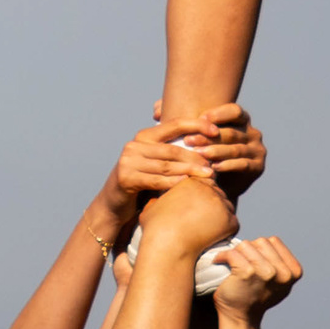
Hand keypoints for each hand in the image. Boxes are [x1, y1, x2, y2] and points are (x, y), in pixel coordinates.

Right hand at [107, 116, 223, 210]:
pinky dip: (172, 182)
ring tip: (208, 175)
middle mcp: (134, 145)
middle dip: (196, 156)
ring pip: (166, 165)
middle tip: (213, 164)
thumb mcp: (156, 163)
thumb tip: (207, 145)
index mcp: (144, 136)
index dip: (196, 125)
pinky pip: (155, 180)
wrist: (114, 204)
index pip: (174, 124)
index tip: (215, 131)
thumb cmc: (142, 183)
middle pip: (172, 148)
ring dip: (189, 170)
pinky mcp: (125, 178)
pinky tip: (186, 183)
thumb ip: (172, 153)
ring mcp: (128, 161)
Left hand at [185, 102, 264, 193]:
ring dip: (216, 151)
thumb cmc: (205, 154)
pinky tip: (213, 167)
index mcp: (242, 120)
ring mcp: (257, 150)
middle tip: (188, 140)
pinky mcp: (258, 167)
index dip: (219, 114)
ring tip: (198, 154)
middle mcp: (253, 133)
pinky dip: (228, 165)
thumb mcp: (197, 135)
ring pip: (236, 149)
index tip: (200, 119)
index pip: (234, 111)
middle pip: (232, 132)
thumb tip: (156, 111)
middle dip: (209, 136)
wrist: (219, 184)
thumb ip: (181, 121)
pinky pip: (243, 164)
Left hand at [209, 236, 301, 320]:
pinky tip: (220, 261)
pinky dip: (223, 256)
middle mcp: (283, 273)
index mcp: (294, 272)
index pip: (274, 242)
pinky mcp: (247, 273)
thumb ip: (280, 263)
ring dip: (236, 252)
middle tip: (240, 261)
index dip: (260, 248)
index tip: (251, 258)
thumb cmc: (256, 297)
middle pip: (261, 242)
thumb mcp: (278, 281)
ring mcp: (266, 272)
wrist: (241, 318)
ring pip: (246, 245)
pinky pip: (233, 253)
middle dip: (248, 249)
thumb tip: (269, 242)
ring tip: (232, 262)